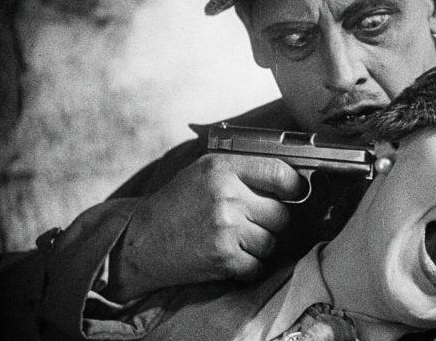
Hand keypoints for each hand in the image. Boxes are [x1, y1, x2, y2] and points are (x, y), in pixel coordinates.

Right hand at [105, 154, 303, 300]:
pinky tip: (232, 256)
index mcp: (222, 168)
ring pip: (272, 242)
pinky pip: (258, 266)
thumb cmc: (177, 203)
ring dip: (259, 245)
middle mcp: (226, 196)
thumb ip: (243, 169)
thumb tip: (290, 178)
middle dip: (271, 221)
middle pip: (281, 214)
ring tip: (235, 239)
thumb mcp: (204, 170)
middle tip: (251, 221)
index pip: (280, 173)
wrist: (141, 241)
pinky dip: (249, 266)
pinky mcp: (223, 258)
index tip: (294, 193)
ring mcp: (225, 228)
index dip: (294, 186)